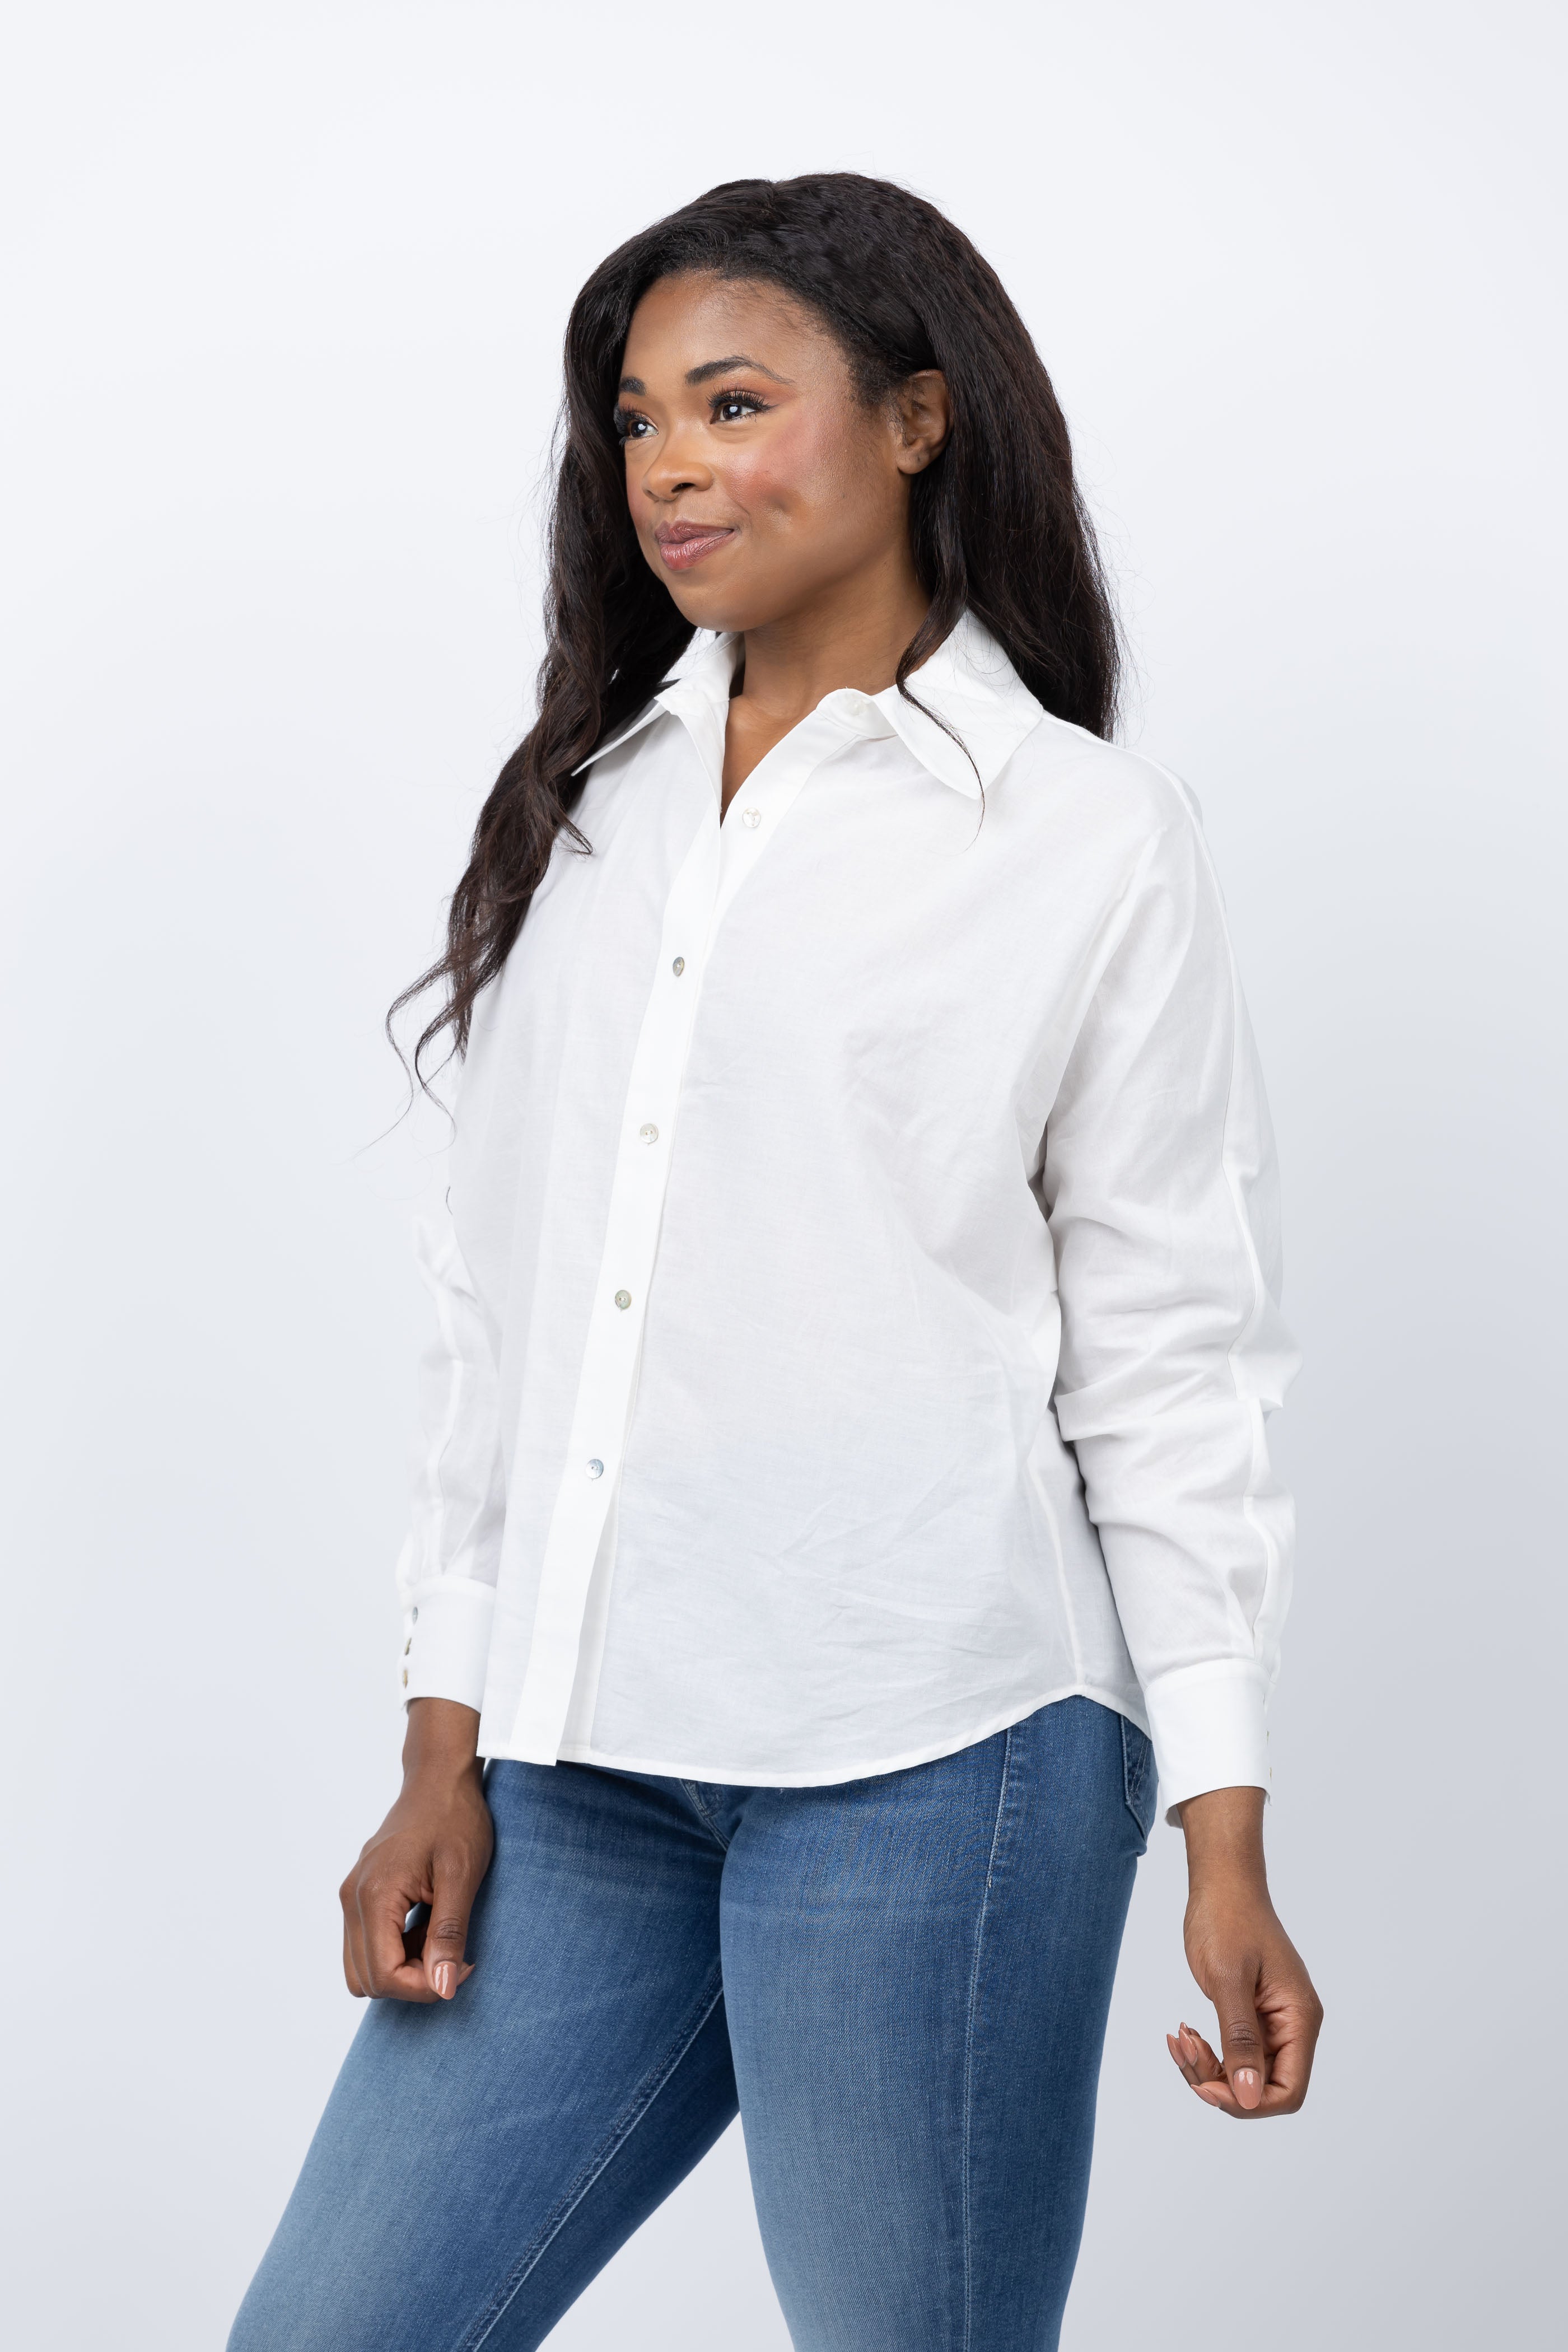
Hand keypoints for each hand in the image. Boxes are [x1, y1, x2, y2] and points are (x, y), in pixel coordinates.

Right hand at [339, 1699, 492, 2002]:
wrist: (438, 1780)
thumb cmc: (454, 1820)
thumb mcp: (462, 1876)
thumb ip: (448, 1934)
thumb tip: (443, 1988)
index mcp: (375, 1894)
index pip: (385, 1976)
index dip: (424, 1987)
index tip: (461, 1967)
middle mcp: (352, 1898)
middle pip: (368, 1980)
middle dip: (412, 1982)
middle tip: (453, 1955)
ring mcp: (351, 1896)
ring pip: (361, 1968)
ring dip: (402, 1968)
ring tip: (438, 1938)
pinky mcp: (358, 1895)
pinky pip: (365, 1945)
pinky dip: (394, 1950)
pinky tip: (426, 1925)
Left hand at [1166, 1785, 1321, 2117]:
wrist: (1221, 1882)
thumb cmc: (1227, 1918)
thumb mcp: (1228, 1979)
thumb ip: (1240, 2039)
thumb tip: (1249, 2097)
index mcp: (1299, 2018)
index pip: (1288, 2091)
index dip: (1248, 2101)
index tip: (1206, 2086)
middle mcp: (1293, 2024)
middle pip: (1264, 2088)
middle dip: (1221, 2082)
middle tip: (1184, 2051)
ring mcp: (1273, 2020)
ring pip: (1245, 2073)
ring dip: (1208, 2067)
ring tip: (1179, 2039)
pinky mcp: (1253, 2014)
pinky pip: (1234, 2052)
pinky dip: (1208, 2051)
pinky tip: (1184, 2033)